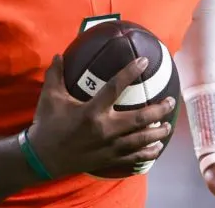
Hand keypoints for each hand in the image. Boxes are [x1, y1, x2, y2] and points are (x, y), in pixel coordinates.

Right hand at [25, 55, 176, 178]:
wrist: (43, 157)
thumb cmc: (47, 124)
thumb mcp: (49, 97)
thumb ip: (56, 74)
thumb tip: (58, 55)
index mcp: (91, 111)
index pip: (115, 87)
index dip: (130, 72)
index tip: (144, 62)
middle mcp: (104, 129)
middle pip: (139, 118)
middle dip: (158, 110)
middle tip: (170, 102)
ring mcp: (109, 147)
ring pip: (140, 139)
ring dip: (157, 132)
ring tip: (168, 125)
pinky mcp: (108, 160)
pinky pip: (133, 158)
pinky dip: (147, 153)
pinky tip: (156, 148)